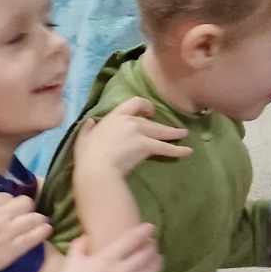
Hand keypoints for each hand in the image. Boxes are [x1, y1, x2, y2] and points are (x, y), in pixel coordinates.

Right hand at [0, 191, 51, 271]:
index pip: (7, 196)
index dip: (8, 202)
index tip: (6, 208)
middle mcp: (3, 215)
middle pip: (25, 202)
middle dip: (25, 206)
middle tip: (23, 214)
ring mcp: (12, 231)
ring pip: (35, 217)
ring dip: (37, 218)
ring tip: (38, 222)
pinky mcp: (16, 248)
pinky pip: (36, 236)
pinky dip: (43, 231)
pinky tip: (47, 229)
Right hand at [51, 228, 162, 271]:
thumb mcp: (72, 259)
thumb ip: (80, 245)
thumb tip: (87, 237)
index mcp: (107, 258)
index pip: (131, 240)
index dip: (144, 231)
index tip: (150, 227)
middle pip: (145, 255)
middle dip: (152, 247)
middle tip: (152, 244)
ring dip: (157, 264)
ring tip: (158, 261)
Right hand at [76, 99, 190, 181]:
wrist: (96, 168)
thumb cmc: (87, 156)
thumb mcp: (83, 139)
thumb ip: (87, 129)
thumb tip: (91, 122)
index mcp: (115, 116)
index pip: (134, 103)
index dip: (145, 106)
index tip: (150, 112)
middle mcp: (130, 121)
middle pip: (151, 121)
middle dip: (163, 124)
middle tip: (172, 128)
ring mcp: (140, 133)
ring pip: (161, 132)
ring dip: (174, 134)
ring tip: (184, 135)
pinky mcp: (147, 146)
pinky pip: (166, 148)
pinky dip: (178, 151)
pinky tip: (187, 152)